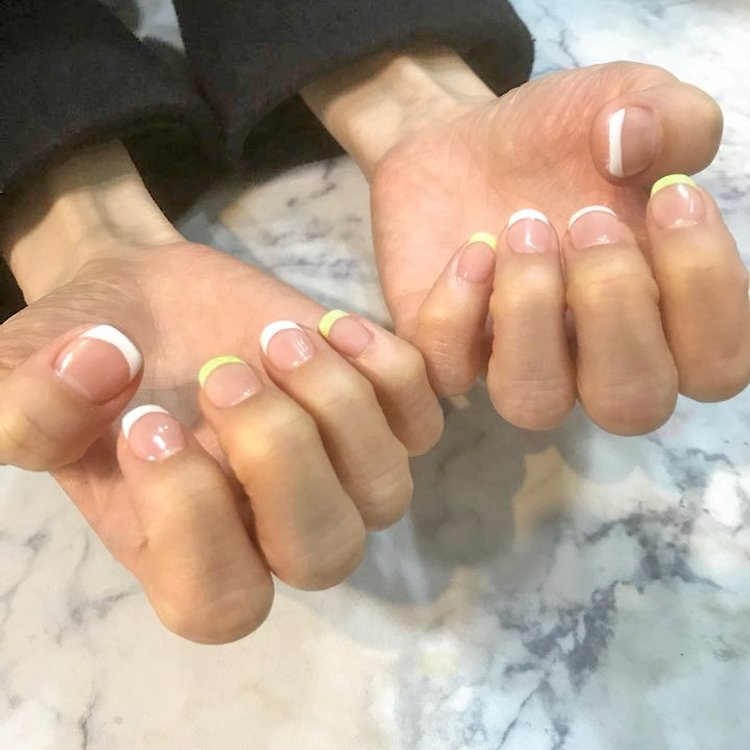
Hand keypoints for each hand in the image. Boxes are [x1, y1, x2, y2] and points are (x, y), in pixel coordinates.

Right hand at [0, 143, 442, 642]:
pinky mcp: (381, 414)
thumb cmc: (84, 353)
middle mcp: (274, 531)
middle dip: (281, 458)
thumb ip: (30, 403)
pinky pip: (425, 415)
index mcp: (186, 553)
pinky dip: (393, 368)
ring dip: (339, 408)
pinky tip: (334, 321)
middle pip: (324, 554)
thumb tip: (104, 371)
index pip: (220, 600)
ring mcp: (340, 475)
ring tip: (276, 336)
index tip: (147, 422)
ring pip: (387, 492)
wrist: (149, 302)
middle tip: (223, 374)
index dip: (193, 520)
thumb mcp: (25, 377)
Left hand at [305, 52, 749, 434]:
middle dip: (614, 307)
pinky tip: (471, 249)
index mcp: (664, 316)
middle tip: (587, 219)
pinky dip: (456, 312)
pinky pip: (450, 372)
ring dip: (531, 316)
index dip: (704, 293)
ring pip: (535, 403)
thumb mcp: (628, 103)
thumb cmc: (563, 140)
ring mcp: (517, 361)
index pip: (716, 364)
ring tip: (523, 229)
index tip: (668, 195)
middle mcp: (595, 358)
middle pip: (632, 404)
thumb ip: (669, 116)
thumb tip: (636, 143)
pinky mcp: (449, 352)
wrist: (467, 145)